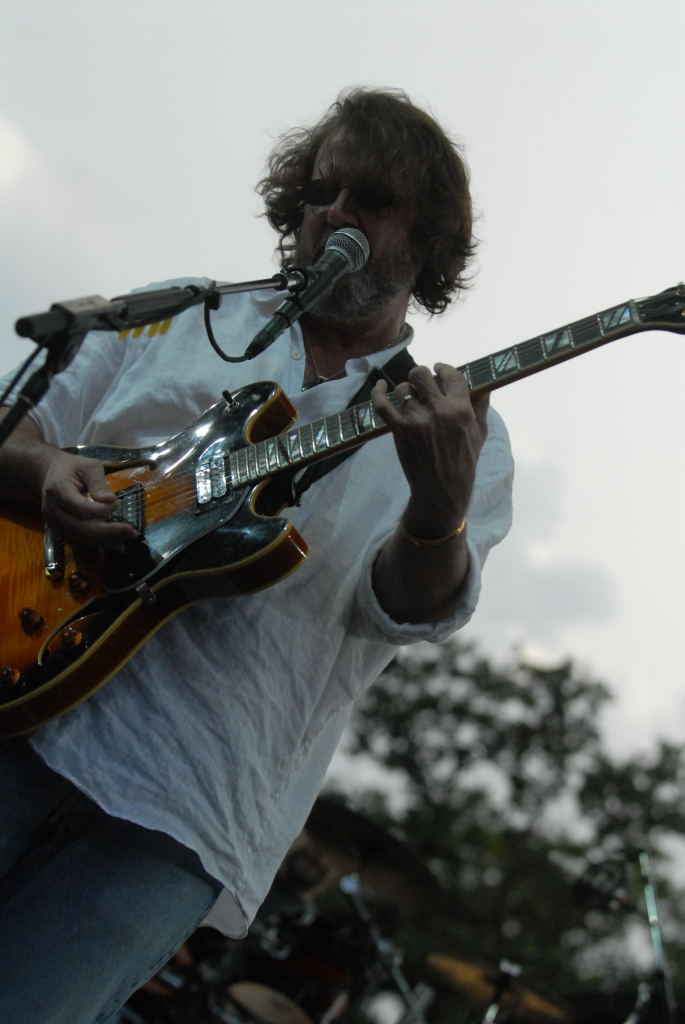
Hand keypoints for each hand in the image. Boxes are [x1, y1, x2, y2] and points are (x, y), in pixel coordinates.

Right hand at [41, 451, 138, 550]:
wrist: (50, 476)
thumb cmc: (72, 468)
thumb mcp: (88, 466)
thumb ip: (98, 482)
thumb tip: (110, 500)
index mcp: (58, 490)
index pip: (79, 508)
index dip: (99, 510)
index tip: (116, 504)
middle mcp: (53, 510)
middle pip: (80, 527)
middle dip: (108, 531)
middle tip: (132, 531)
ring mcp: (55, 523)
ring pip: (81, 537)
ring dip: (107, 540)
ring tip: (129, 538)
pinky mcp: (61, 531)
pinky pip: (81, 541)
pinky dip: (100, 543)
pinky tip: (118, 544)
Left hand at [372, 362, 488, 535]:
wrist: (442, 490)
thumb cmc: (464, 461)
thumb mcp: (480, 433)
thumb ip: (480, 406)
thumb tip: (483, 384)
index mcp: (461, 409)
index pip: (450, 374)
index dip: (443, 369)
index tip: (439, 369)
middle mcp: (439, 411)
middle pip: (421, 375)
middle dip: (421, 376)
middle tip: (422, 384)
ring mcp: (416, 420)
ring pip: (403, 389)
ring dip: (406, 391)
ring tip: (410, 398)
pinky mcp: (399, 430)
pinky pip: (382, 405)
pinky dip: (378, 393)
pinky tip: (379, 386)